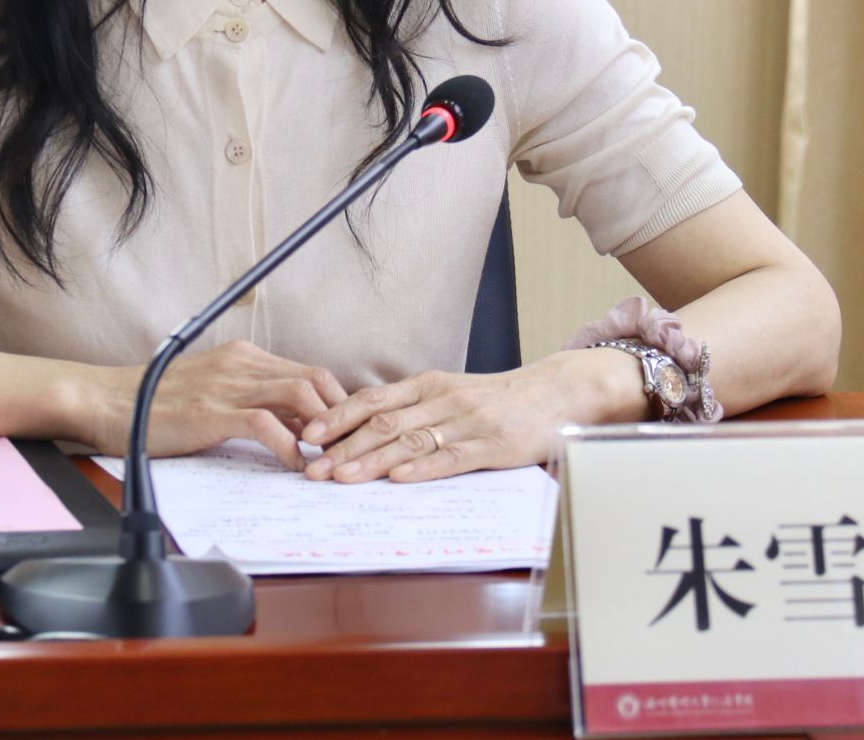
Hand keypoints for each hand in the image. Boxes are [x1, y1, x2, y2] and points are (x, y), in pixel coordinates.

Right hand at [87, 339, 347, 471]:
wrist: (107, 401)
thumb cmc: (157, 404)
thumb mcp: (213, 394)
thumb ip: (253, 403)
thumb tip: (295, 429)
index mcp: (243, 357)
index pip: (309, 371)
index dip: (335, 403)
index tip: (345, 433)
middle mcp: (241, 364)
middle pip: (314, 379)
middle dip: (338, 415)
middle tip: (348, 449)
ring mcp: (227, 386)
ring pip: (298, 395)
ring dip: (320, 431)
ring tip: (328, 460)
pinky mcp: (211, 411)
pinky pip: (264, 424)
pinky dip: (288, 446)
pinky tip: (294, 465)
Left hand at [298, 347, 646, 482]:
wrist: (557, 392)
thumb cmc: (501, 399)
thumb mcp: (452, 394)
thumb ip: (415, 409)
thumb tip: (367, 429)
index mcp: (429, 385)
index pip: (372, 399)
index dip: (337, 416)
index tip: (306, 434)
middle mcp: (442, 399)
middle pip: (382, 423)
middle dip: (341, 446)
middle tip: (310, 467)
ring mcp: (466, 422)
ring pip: (408, 440)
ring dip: (370, 460)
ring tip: (340, 477)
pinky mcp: (492, 446)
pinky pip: (451, 457)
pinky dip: (422, 468)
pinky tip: (399, 478)